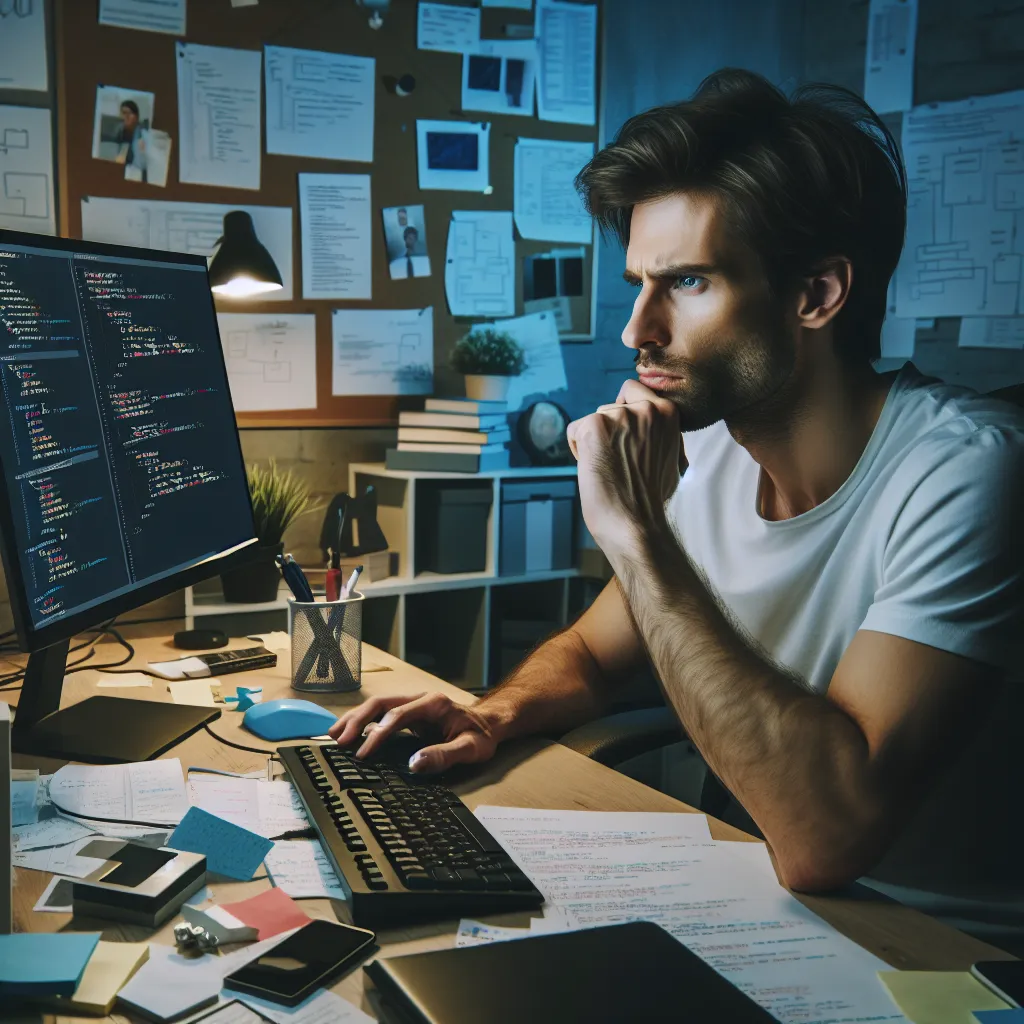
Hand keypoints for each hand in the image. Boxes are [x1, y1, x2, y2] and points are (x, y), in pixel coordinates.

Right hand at [327, 692, 499, 773]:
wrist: (490, 724)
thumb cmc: (481, 736)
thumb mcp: (470, 749)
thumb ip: (444, 755)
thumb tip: (414, 764)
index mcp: (433, 704)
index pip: (397, 716)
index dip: (377, 734)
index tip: (362, 754)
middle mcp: (419, 700)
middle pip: (380, 703)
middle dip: (357, 721)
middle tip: (339, 742)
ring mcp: (413, 705)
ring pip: (377, 706)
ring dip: (355, 719)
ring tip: (333, 735)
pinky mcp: (409, 714)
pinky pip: (381, 714)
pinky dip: (363, 722)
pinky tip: (349, 733)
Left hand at [566, 379, 681, 559]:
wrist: (636, 525)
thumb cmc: (651, 499)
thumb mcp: (670, 455)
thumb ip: (657, 432)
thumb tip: (647, 423)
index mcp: (668, 412)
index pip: (633, 391)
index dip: (625, 414)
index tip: (627, 440)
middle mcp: (645, 408)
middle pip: (610, 405)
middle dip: (609, 430)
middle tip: (619, 462)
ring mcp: (619, 416)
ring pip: (593, 418)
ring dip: (594, 441)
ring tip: (609, 468)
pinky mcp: (594, 427)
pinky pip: (574, 430)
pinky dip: (578, 450)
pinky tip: (595, 469)